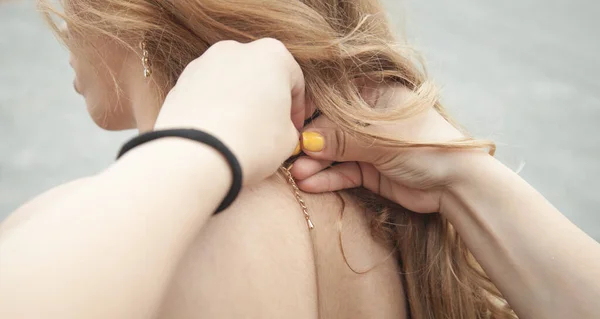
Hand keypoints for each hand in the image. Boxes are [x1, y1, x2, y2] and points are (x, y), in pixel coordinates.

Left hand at [155, 38, 306, 184]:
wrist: (194, 157)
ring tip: (241, 134)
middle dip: (267, 99)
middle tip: (270, 129)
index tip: (296, 128)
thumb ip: (289, 125)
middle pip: (261, 74)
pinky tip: (219, 134)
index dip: (298, 108)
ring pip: (232, 82)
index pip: (295, 80)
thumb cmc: (250, 144)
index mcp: (272, 54)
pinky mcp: (181, 82)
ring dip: (240, 102)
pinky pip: (207, 94)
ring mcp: (204, 63)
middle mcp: (236, 49)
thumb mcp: (288, 139)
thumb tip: (280, 127)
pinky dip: (216, 108)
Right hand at [290, 87, 488, 212]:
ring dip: (315, 164)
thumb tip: (306, 142)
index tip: (292, 126)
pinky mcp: (369, 170)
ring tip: (296, 175)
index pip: (334, 100)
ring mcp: (368, 145)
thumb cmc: (425, 144)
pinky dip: (327, 178)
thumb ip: (340, 138)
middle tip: (290, 156)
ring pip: (334, 152)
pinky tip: (309, 183)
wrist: (456, 183)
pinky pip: (343, 172)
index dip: (312, 113)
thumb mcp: (379, 137)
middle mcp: (369, 119)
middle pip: (330, 128)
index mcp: (375, 95)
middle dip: (310, 144)